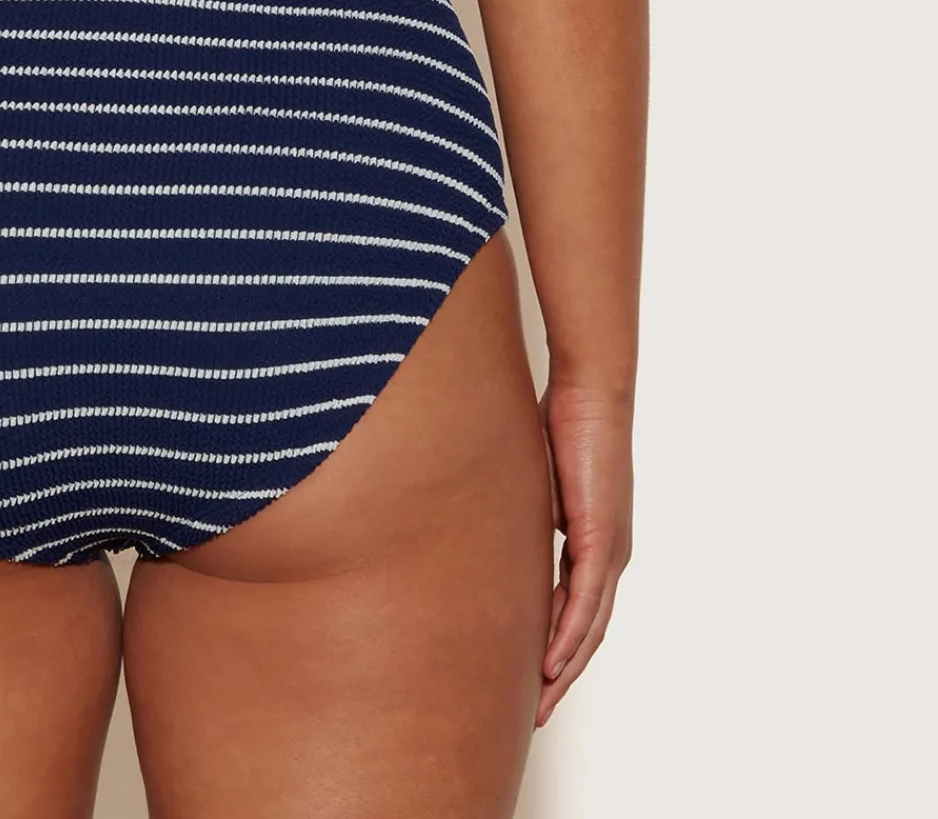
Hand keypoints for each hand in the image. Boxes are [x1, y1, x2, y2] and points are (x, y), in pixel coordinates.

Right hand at [535, 379, 632, 725]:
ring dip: (566, 668)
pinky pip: (586, 601)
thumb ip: (524, 514)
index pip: (578, 608)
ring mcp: (610, 549)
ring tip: (541, 701)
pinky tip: (551, 663)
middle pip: (588, 631)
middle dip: (563, 674)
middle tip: (537, 710)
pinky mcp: (602, 539)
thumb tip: (494, 531)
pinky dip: (569, 636)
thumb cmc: (563, 422)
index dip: (558, 645)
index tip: (532, 675)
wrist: (590, 394)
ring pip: (590, 626)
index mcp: (595, 541)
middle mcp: (610, 553)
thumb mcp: (535, 481)